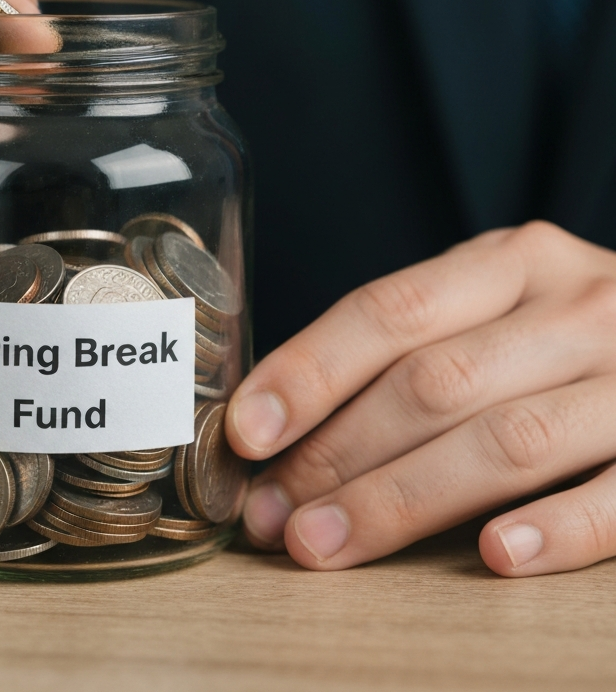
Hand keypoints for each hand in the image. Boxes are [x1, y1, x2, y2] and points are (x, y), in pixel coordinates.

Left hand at [225, 221, 615, 576]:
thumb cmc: (563, 330)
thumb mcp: (496, 304)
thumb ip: (414, 344)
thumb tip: (283, 419)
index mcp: (510, 263)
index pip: (389, 310)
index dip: (309, 371)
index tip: (246, 430)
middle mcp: (574, 306)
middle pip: (434, 382)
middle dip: (337, 453)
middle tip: (272, 514)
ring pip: (508, 440)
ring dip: (402, 500)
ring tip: (325, 543)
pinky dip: (555, 527)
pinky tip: (491, 557)